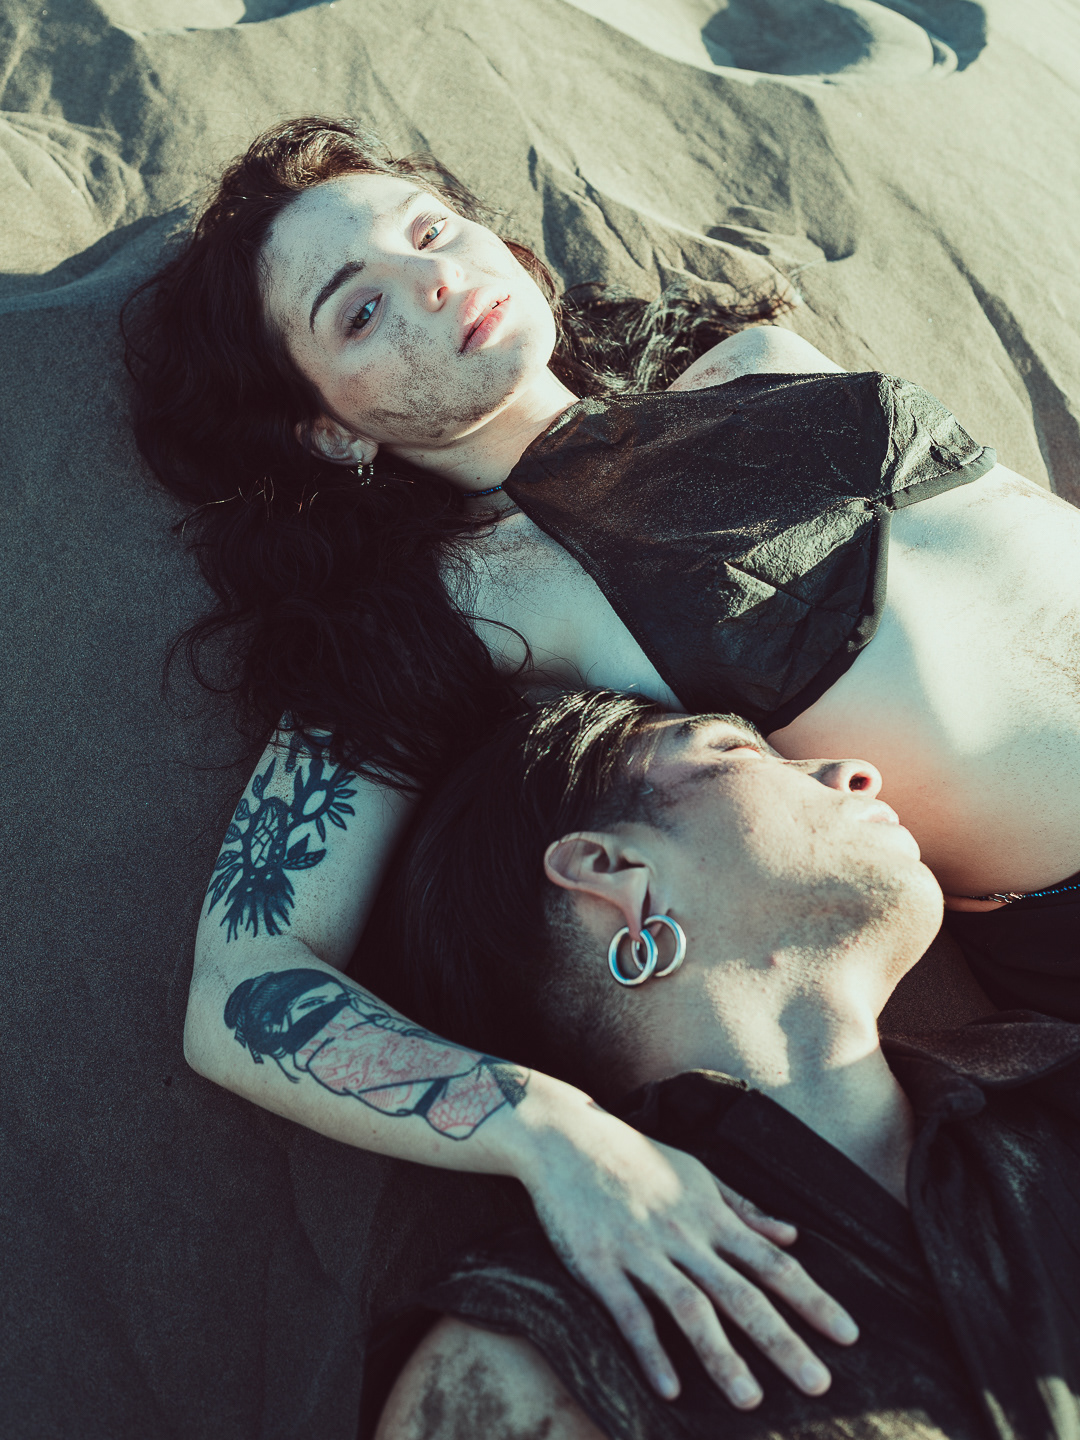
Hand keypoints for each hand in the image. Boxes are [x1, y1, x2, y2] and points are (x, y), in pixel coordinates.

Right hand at [511, 1088, 857, 1407]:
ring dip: (721, 1355)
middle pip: (741, 1293)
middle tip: (819, 1384)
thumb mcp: (696, 1174)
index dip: (812, 1299)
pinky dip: (651, 1350)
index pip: (772, 1262)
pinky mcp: (600, 1265)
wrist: (567, 1139)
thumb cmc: (635, 1156)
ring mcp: (641, 1251)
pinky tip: (670, 1389)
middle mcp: (683, 1235)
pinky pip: (630, 1313)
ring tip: (750, 1399)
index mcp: (710, 1214)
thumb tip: (793, 1233)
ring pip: (690, 1308)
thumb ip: (743, 1208)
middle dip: (782, 1339)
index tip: (848, 1335)